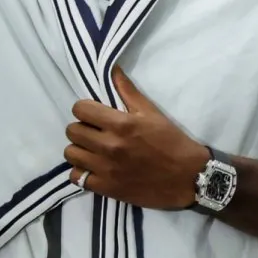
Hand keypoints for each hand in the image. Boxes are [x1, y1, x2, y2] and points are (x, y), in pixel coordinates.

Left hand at [65, 68, 209, 209]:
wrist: (187, 177)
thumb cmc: (170, 141)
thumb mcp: (151, 112)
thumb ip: (128, 91)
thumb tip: (113, 69)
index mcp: (120, 124)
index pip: (80, 109)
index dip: (84, 108)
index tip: (93, 113)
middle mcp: (109, 146)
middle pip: (72, 131)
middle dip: (81, 127)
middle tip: (93, 131)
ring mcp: (106, 169)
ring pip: (70, 154)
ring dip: (78, 148)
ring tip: (91, 149)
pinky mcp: (106, 188)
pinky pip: (77, 177)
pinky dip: (81, 171)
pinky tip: (92, 167)